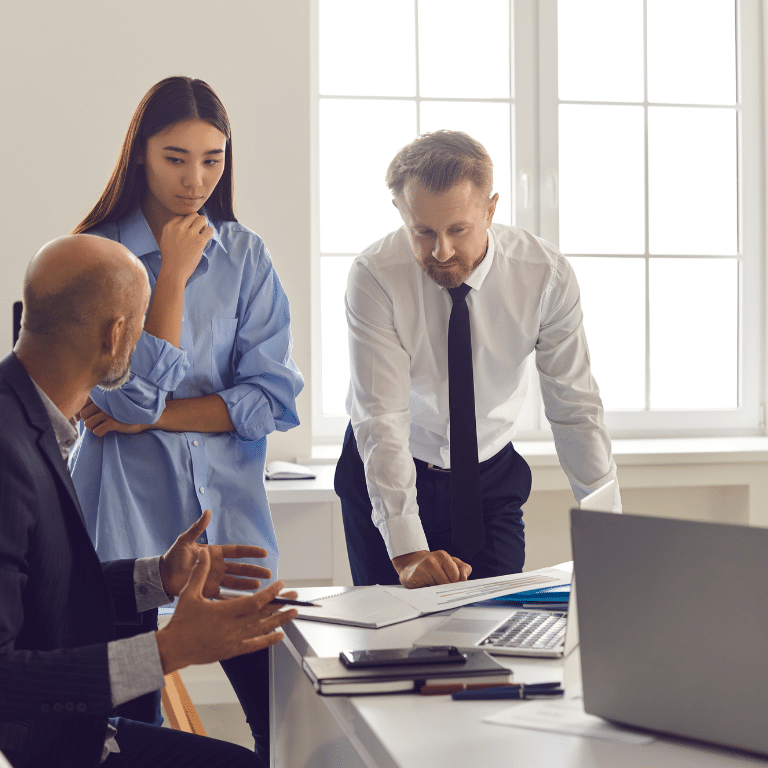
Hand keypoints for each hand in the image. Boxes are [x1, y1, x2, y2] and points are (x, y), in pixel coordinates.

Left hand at [78, 398, 147, 435]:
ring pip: (88, 423)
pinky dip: (100, 433)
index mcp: (102, 397)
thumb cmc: (123, 412)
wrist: (143, 417)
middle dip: (88, 421)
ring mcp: (108, 412)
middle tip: (98, 423)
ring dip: (94, 428)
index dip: (83, 414)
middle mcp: (103, 403)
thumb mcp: (109, 405)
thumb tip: (78, 416)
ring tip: (102, 426)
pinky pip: (97, 431)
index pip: (82, 406)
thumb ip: (95, 405)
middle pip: (83, 415)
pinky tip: (107, 430)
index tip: (90, 418)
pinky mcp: (113, 422)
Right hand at [155, 548, 297, 672]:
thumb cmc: (181, 621)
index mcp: (224, 612)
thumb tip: (204, 554)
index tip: (280, 585)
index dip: (270, 593)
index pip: (255, 602)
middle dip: (280, 604)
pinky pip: (254, 645)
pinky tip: (280, 635)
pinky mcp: (232, 651)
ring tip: (294, 613)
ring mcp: (234, 641)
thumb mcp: (189, 593)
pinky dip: (268, 640)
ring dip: (280, 620)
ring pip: (262, 630)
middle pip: (263, 615)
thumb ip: (199, 572)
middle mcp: (232, 627)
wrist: (173, 648)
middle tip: (295, 597)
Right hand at [158, 213, 213, 284]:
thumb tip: (186, 223)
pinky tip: (207, 238)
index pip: (182, 215)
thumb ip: (173, 230)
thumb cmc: (170, 258)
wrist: (174, 271)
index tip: (189, 229)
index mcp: (169, 226)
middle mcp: (179, 228)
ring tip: (202, 233)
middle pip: (193, 215)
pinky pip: (210, 230)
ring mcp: (189, 234)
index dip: (188, 222)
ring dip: (204, 225)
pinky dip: (210, 232)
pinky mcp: (199, 241)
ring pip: (202, 219)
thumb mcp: (165, 239)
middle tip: (198, 231)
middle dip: (197, 221)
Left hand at [159, 510, 271, 597]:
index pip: (237, 551)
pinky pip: (224, 595)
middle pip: (240, 568)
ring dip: (248, 584)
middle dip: (254, 571)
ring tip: (260, 586)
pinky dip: (234, 598)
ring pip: (235, 582)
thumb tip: (207, 512)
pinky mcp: (208, 591)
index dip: (250, 552)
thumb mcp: (185, 541)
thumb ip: (197, 528)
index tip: (264, 553)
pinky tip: (244, 600)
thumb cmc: (173, 557)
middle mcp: (218, 566)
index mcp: (215, 553)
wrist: (161, 577)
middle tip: (269, 573)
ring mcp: (214, 579)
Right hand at [392, 549, 471, 588]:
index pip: (457, 576)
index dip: (456, 584)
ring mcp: (422, 568)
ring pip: (439, 588)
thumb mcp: (450, 563)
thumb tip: (464, 579)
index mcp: (442, 556)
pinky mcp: (415, 577)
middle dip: (447, 588)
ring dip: (437, 591)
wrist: (411, 565)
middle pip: (448, 583)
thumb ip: (462, 568)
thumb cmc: (433, 566)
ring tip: (432, 585)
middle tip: (441, 586)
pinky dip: (429, 593)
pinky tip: (426, 587)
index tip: (453, 586)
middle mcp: (432, 560)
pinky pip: (428, 591)